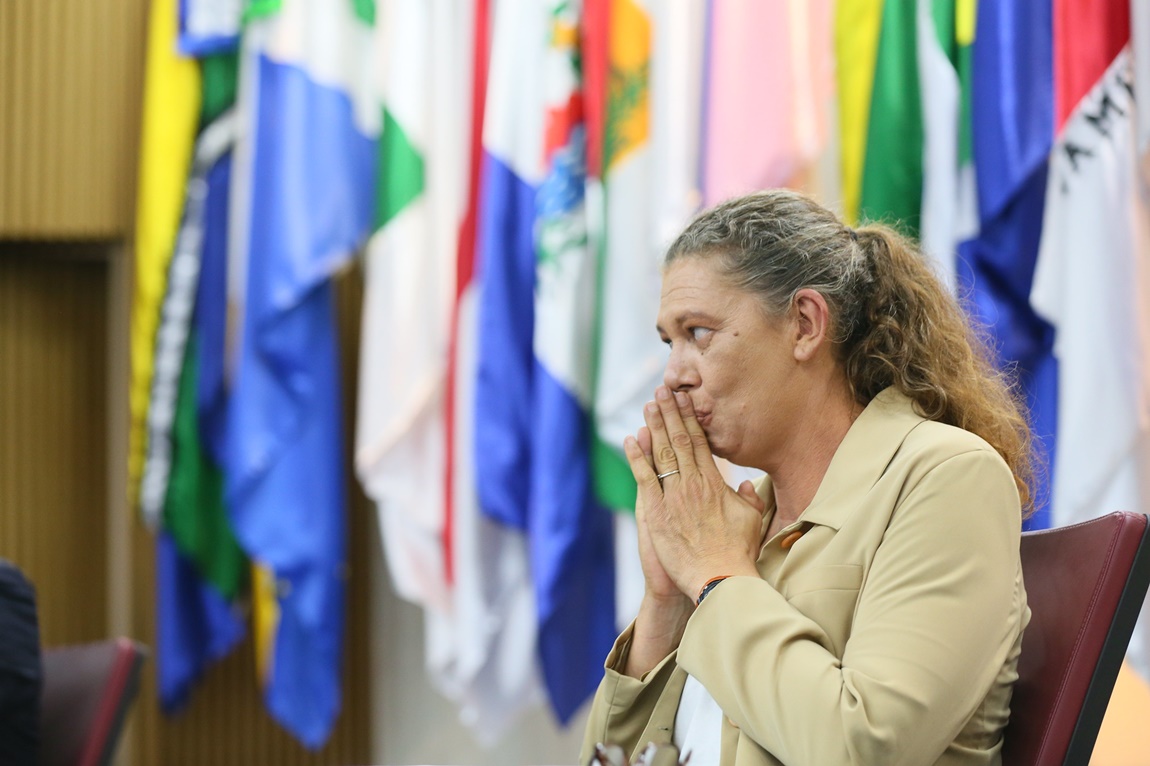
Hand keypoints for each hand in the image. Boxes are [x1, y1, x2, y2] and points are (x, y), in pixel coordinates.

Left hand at [624, 386, 764, 598]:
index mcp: (715, 484)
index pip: (700, 444)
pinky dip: (636, 457)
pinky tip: (631, 439)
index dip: (691, 419)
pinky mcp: (658, 512)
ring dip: (655, 427)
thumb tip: (747, 486)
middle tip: (662, 391)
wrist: (721, 579)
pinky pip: (644, 478)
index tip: (686, 400)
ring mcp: (675, 496)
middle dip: (671, 413)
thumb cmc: (737, 554)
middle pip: (680, 441)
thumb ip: (749, 499)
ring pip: (662, 454)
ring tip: (649, 405)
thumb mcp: (752, 521)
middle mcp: (694, 484)